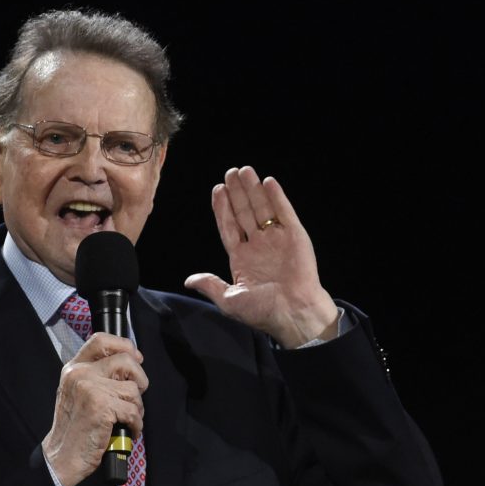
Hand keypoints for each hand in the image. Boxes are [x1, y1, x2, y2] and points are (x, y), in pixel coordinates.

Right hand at [42, 333, 147, 485]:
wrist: (62, 456)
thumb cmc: (74, 428)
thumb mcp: (77, 392)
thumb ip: (96, 375)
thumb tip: (130, 363)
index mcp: (73, 368)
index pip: (101, 340)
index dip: (124, 345)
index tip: (136, 358)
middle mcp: (80, 374)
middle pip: (125, 360)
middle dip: (140, 378)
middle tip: (135, 395)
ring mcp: (91, 389)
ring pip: (133, 388)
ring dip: (137, 407)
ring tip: (127, 419)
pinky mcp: (102, 407)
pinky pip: (134, 410)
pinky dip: (136, 424)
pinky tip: (128, 430)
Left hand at [184, 166, 338, 347]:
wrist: (294, 314)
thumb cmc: (263, 312)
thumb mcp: (230, 300)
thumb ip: (210, 285)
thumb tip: (189, 280)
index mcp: (242, 258)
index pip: (229, 227)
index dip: (222, 208)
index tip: (217, 190)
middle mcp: (259, 246)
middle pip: (244, 213)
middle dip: (237, 193)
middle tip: (230, 173)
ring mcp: (277, 240)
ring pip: (262, 208)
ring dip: (254, 189)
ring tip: (245, 171)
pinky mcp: (295, 237)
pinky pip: (285, 213)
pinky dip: (277, 197)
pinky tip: (268, 182)